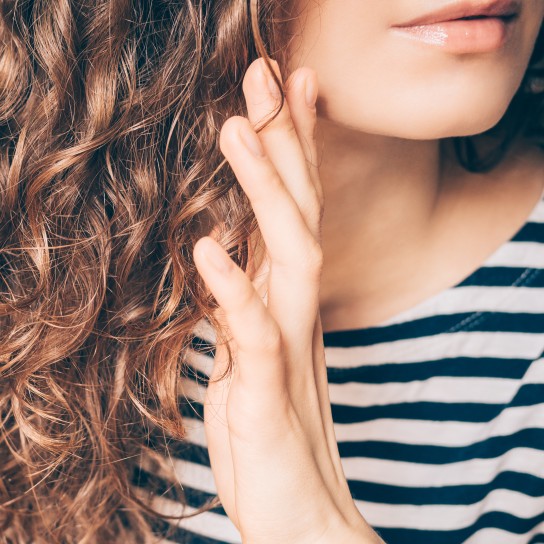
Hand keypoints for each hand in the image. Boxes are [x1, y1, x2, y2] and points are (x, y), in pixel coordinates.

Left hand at [193, 57, 383, 543]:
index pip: (296, 211)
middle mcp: (294, 315)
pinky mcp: (268, 395)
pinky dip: (233, 291)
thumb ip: (246, 306)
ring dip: (265, 193)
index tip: (286, 90)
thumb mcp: (253, 357)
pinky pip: (255, 334)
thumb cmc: (269, 436)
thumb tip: (229, 261)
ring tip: (237, 130)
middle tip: (269, 74)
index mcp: (285, 304)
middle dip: (286, 142)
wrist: (298, 515)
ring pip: (289, 258)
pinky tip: (209, 250)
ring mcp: (287, 351)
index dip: (294, 149)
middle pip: (299, 213)